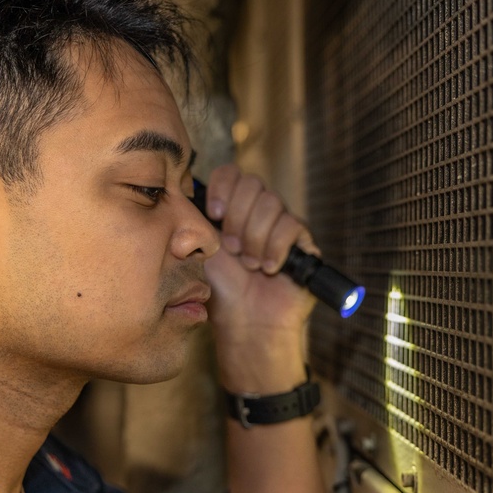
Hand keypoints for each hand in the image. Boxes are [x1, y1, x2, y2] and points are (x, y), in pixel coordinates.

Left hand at [202, 165, 317, 389]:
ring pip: (272, 203)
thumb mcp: (200, 247)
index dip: (223, 187)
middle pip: (253, 183)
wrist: (245, 320)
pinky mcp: (303, 242)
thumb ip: (197, 215)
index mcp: (233, 207)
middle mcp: (258, 211)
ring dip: (255, 238)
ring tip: (250, 265)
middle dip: (238, 218)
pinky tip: (268, 269)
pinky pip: (292, 226)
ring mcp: (283, 225)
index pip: (232, 172)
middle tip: (232, 249)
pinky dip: (275, 248)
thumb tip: (189, 186)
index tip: (214, 213)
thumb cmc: (221, 288)